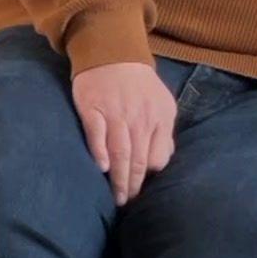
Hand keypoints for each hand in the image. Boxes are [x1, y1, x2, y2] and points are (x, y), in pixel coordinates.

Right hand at [72, 61, 175, 206]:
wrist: (113, 54)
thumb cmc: (139, 85)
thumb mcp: (163, 104)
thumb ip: (163, 132)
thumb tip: (160, 162)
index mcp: (159, 118)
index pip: (157, 157)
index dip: (149, 176)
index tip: (142, 192)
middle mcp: (139, 118)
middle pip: (138, 159)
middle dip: (134, 185)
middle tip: (127, 204)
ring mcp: (116, 114)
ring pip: (120, 152)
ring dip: (119, 178)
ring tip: (116, 197)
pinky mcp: (93, 109)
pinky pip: (97, 134)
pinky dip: (100, 152)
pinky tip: (102, 168)